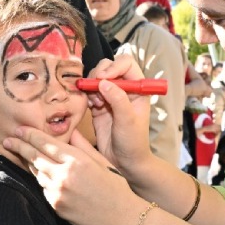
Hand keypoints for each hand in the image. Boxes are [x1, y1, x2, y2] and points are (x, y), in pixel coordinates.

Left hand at [4, 127, 141, 224]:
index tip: (19, 129)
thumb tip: (70, 131)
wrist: (121, 217)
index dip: (30, 135)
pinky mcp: (56, 207)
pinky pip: (45, 189)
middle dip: (20, 147)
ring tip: (29, 157)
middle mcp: (64, 176)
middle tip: (8, 140)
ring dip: (34, 164)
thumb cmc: (115, 186)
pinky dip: (45, 182)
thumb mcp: (101, 160)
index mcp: (77, 161)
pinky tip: (49, 177)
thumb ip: (82, 145)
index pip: (45, 143)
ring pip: (38, 174)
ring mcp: (58, 193)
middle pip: (34, 157)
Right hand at [84, 55, 154, 175]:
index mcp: (138, 87)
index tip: (103, 78)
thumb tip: (104, 82)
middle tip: (96, 90)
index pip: (126, 63)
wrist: (124, 161)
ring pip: (96, 77)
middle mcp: (124, 88)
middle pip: (108, 66)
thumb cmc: (133, 142)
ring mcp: (110, 95)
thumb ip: (118, 99)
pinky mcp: (98, 104)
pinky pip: (88, 91)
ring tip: (96, 103)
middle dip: (99, 74)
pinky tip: (91, 106)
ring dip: (92, 86)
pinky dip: (86, 95)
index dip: (114, 66)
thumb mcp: (128, 121)